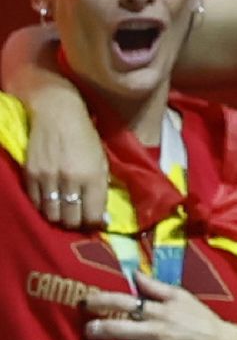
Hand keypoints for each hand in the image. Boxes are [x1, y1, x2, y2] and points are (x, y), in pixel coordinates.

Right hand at [24, 78, 108, 228]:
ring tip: (65, 212)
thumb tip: (102, 217)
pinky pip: (36, 203)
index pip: (92, 215)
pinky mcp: (31, 175)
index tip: (96, 223)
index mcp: (92, 175)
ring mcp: (48, 179)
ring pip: (52, 215)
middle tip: (80, 219)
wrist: (58, 114)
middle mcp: (70, 180)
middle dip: (77, 224)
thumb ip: (101, 188)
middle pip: (70, 220)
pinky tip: (51, 202)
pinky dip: (44, 207)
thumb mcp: (101, 160)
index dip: (95, 224)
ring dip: (60, 218)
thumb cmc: (86, 136)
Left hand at [83, 273, 236, 339]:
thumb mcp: (183, 298)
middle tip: (87, 329)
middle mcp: (155, 330)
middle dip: (94, 329)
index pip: (123, 301)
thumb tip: (134, 274)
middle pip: (115, 329)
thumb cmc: (201, 321)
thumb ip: (157, 287)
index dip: (100, 301)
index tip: (86, 302)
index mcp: (160, 310)